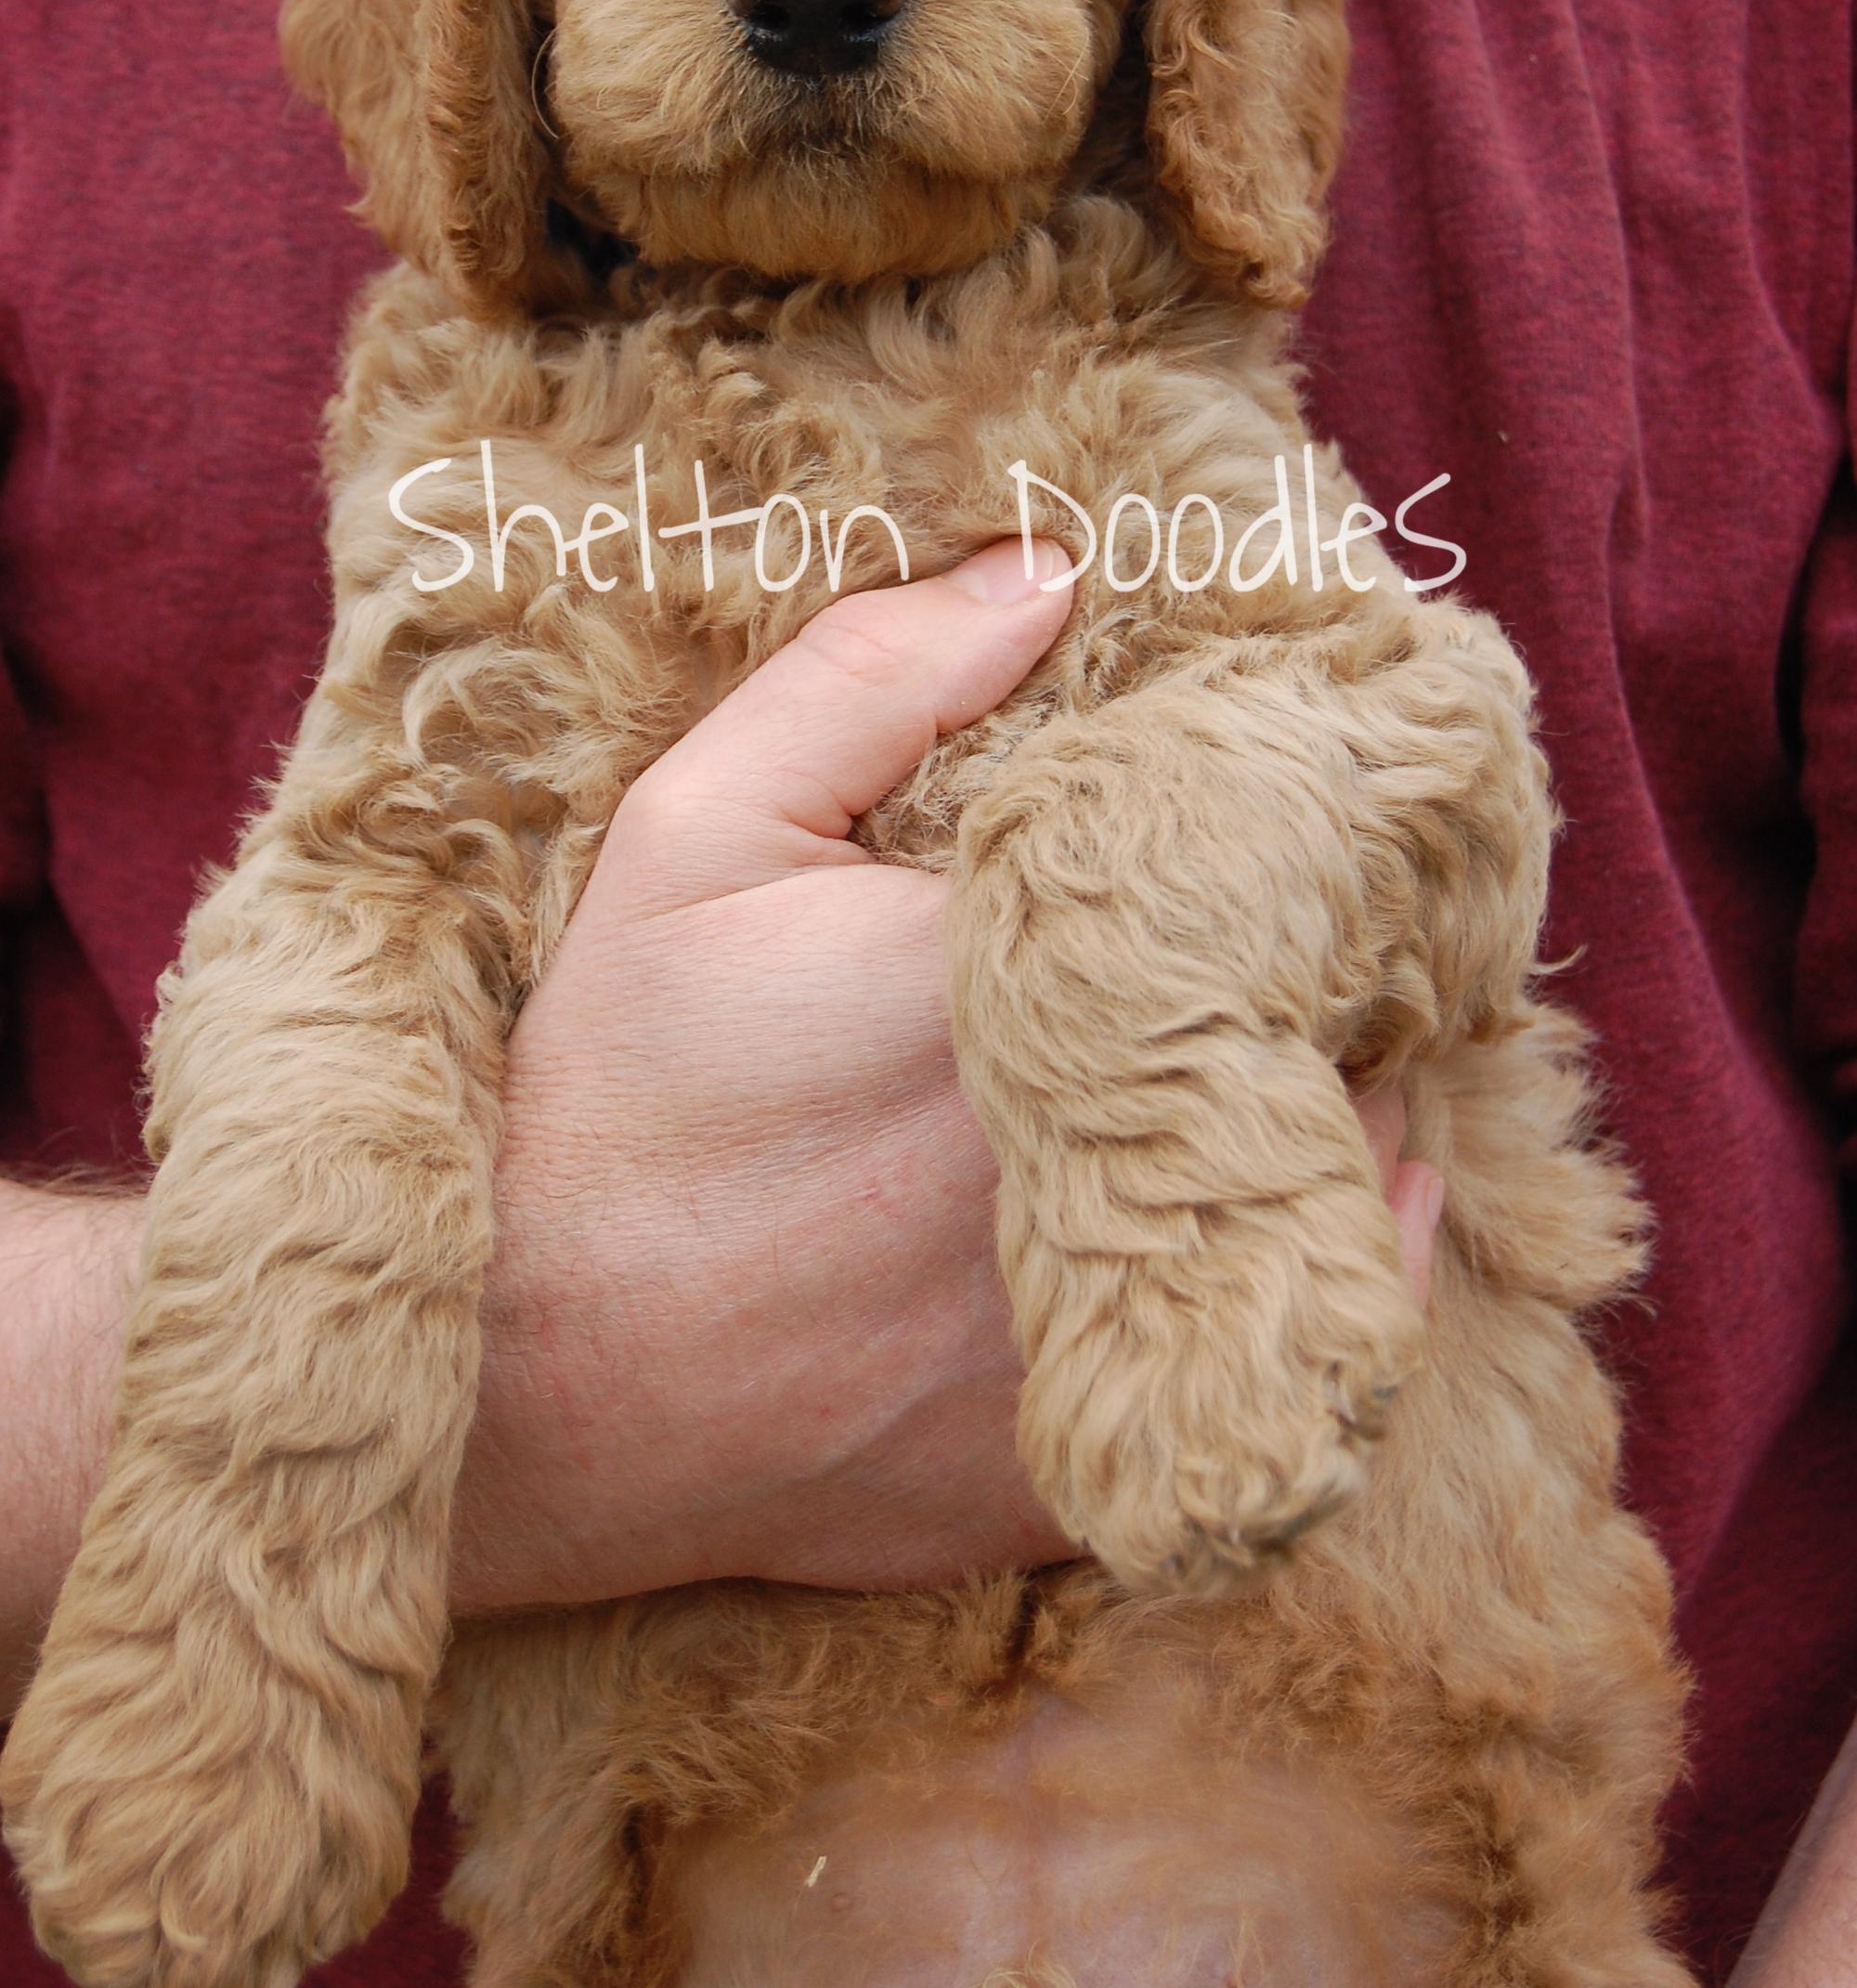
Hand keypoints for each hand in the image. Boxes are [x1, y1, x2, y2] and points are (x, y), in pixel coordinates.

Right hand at [452, 540, 1444, 1612]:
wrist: (533, 1382)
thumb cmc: (615, 1090)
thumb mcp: (698, 831)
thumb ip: (873, 679)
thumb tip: (1050, 571)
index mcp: (1022, 988)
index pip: (1278, 887)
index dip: (1311, 853)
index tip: (1286, 831)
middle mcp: (1095, 1164)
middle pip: (1345, 1036)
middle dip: (1336, 976)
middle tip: (1292, 939)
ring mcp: (1112, 1330)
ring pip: (1347, 1191)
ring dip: (1337, 1112)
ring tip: (1267, 1060)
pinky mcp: (1107, 1457)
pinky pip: (1301, 1349)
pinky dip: (1319, 1266)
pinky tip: (1276, 1197)